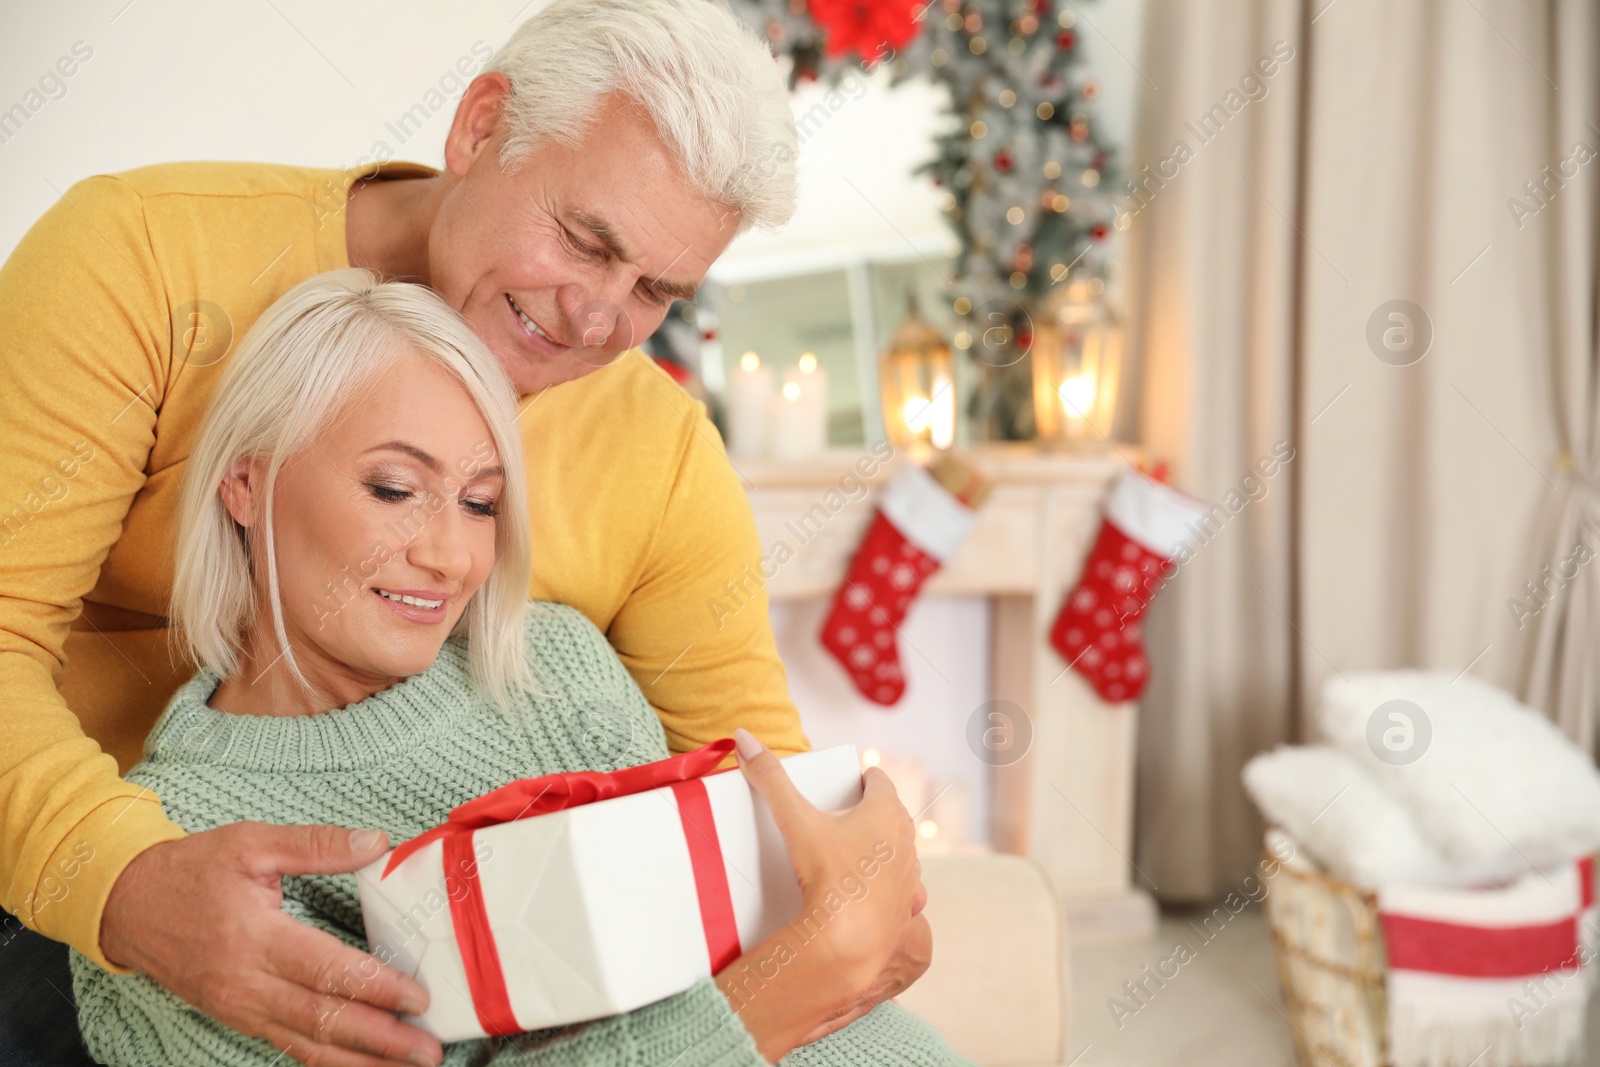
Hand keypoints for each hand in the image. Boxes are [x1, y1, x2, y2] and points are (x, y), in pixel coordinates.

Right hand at [101, 822, 442, 1066]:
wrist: (125, 904)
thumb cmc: (190, 870)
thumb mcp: (251, 842)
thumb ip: (316, 845)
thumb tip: (378, 841)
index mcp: (254, 937)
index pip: (325, 969)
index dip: (374, 986)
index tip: (416, 996)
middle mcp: (247, 983)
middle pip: (322, 1018)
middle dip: (380, 1039)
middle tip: (428, 1049)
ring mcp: (240, 1006)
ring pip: (307, 1043)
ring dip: (360, 1060)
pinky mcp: (237, 1016)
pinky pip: (287, 1044)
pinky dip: (325, 1060)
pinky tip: (359, 1066)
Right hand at [713, 728, 926, 1060]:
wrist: (847, 940)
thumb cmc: (827, 875)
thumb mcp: (795, 821)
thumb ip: (770, 778)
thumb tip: (744, 737)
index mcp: (885, 811)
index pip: (879, 779)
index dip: (863, 777)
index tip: (850, 781)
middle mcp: (906, 839)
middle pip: (890, 813)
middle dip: (870, 811)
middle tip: (841, 816)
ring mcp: (910, 874)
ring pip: (898, 849)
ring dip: (881, 847)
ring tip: (851, 852)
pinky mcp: (908, 905)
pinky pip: (901, 885)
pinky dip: (887, 883)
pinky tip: (868, 889)